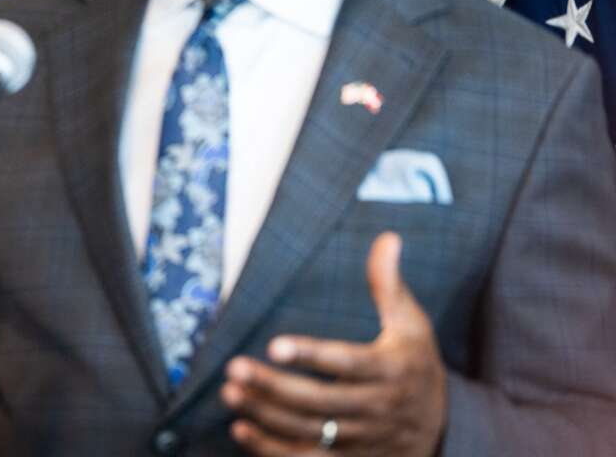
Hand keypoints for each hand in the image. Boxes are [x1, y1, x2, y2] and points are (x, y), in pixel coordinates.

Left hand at [220, 232, 446, 455]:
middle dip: (274, 386)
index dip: (312, 356)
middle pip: (320, 401)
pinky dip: (272, 449)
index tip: (275, 345)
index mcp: (391, 370)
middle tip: (234, 367)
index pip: (347, 363)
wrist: (443, 429)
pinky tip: (240, 428)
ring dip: (266, 414)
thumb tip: (387, 238)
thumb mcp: (412, 324)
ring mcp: (362, 440)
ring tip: (230, 391)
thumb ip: (389, 284)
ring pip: (309, 431)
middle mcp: (376, 409)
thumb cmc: (416, 364)